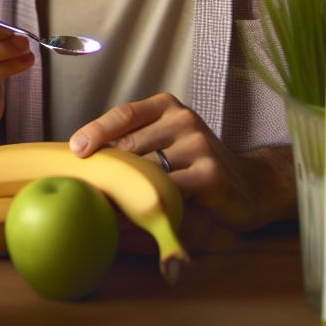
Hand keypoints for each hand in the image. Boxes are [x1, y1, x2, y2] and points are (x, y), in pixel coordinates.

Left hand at [68, 93, 265, 230]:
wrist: (250, 185)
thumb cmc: (195, 165)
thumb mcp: (167, 142)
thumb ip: (135, 143)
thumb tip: (85, 156)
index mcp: (167, 107)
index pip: (124, 115)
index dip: (97, 131)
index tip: (75, 150)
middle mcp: (184, 120)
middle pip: (131, 147)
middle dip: (110, 172)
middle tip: (91, 191)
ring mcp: (199, 145)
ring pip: (147, 171)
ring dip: (127, 193)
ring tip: (111, 209)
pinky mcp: (210, 174)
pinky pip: (168, 191)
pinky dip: (150, 206)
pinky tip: (141, 218)